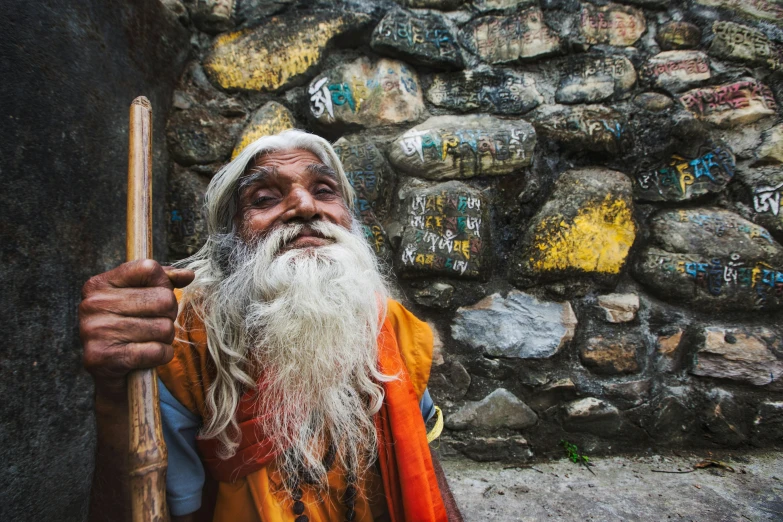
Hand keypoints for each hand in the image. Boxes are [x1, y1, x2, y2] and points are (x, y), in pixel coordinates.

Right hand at [79, 259, 194, 399]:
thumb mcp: (140, 297)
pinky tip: (148, 356)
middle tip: (154, 325)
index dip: (164, 284)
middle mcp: (92, 304)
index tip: (156, 297)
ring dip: (165, 338)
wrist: (109, 371)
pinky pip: (157, 351)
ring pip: (164, 328)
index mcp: (98, 284)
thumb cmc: (129, 327)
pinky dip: (162, 355)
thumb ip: (163, 281)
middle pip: (163, 299)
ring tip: (148, 341)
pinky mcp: (103, 358)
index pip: (149, 268)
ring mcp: (95, 331)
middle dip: (168, 315)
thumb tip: (189, 275)